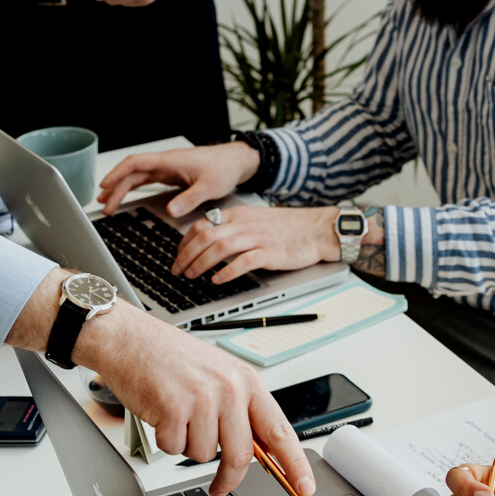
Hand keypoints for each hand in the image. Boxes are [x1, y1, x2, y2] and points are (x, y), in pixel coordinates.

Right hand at [74, 299, 314, 495]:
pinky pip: (176, 449)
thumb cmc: (172, 359)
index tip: (305, 488)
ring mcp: (202, 398)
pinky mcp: (174, 408)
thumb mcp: (220, 375)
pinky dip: (166, 440)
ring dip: (189, 446)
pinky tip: (162, 414)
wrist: (130, 339)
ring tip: (178, 416)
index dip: (295, 464)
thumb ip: (241, 410)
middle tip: (220, 487)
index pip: (280, 430)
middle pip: (241, 454)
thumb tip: (261, 452)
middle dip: (229, 478)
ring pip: (204, 454)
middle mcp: (229, 389)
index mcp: (247, 382)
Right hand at [98, 143, 258, 216]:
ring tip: (107, 204)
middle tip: (104, 205)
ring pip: (137, 177)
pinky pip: (146, 181)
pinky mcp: (171, 175)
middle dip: (115, 187)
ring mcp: (167, 168)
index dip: (118, 174)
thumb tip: (170, 210)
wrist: (236, 162)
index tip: (105, 186)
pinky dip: (133, 189)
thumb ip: (190, 198)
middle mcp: (165, 163)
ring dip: (121, 189)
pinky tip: (125, 196)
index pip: (136, 163)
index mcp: (170, 160)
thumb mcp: (209, 186)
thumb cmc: (224, 168)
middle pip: (132, 172)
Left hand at [172, 205, 339, 282]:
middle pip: (206, 236)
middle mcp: (245, 224)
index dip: (185, 242)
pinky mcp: (270, 252)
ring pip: (220, 247)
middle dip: (187, 255)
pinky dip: (227, 271)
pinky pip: (244, 261)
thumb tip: (209, 241)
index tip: (178, 256)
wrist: (316, 229)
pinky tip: (218, 280)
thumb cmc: (287, 228)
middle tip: (178, 270)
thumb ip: (233, 227)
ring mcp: (257, 237)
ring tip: (191, 276)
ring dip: (201, 263)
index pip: (202, 225)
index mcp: (238, 215)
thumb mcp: (255, 220)